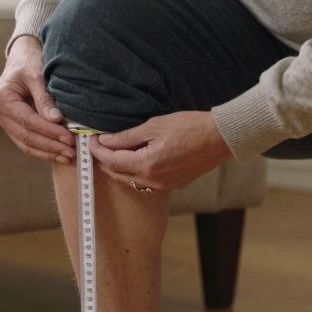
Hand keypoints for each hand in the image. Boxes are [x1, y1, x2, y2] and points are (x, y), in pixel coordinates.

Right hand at [0, 35, 74, 163]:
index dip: (49, 131)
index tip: (69, 137)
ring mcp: (3, 122)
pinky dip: (43, 150)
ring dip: (48, 152)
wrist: (21, 57)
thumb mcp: (37, 74)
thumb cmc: (29, 62)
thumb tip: (56, 120)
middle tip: (72, 151)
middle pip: (26, 136)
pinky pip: (26, 143)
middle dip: (50, 145)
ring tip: (68, 157)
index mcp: (0, 99)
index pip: (28, 121)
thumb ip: (45, 98)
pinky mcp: (11, 127)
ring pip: (25, 144)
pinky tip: (59, 154)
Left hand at [89, 111, 232, 191]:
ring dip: (119, 168)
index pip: (111, 160)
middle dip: (105, 160)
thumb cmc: (190, 127)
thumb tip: (106, 140)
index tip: (91, 139)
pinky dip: (134, 173)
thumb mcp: (154, 126)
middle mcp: (153, 180)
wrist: (220, 138)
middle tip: (99, 144)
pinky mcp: (172, 185)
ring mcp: (163, 185)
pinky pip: (145, 183)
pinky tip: (135, 160)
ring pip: (130, 181)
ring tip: (114, 151)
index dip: (98, 149)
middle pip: (117, 174)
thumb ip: (127, 137)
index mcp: (146, 165)